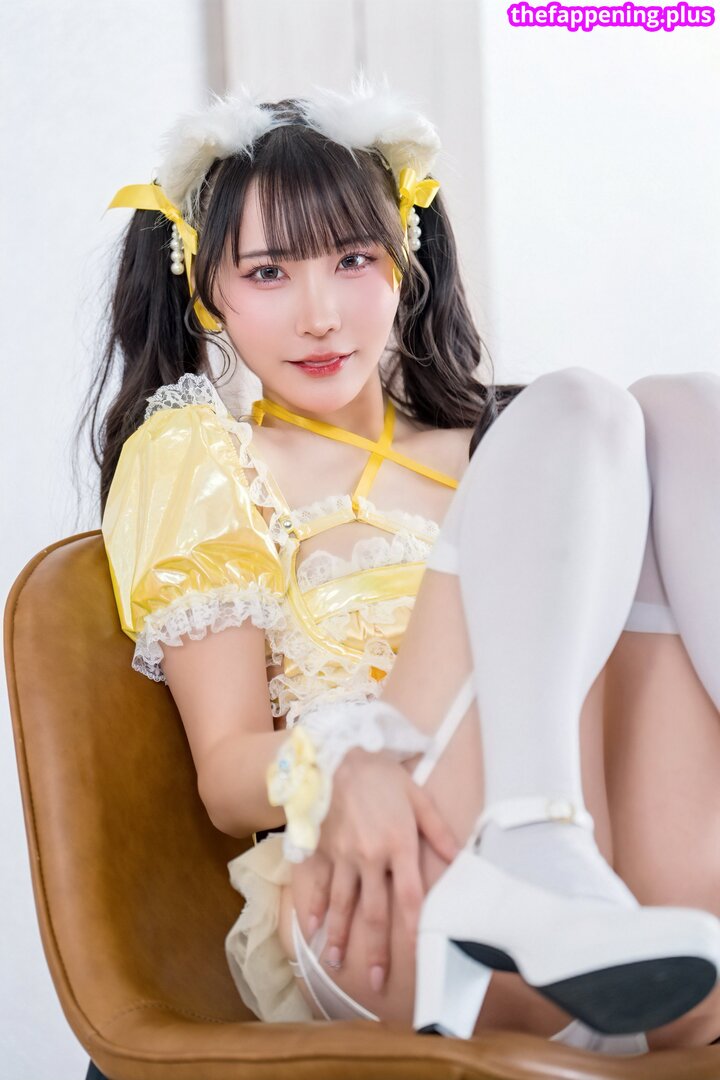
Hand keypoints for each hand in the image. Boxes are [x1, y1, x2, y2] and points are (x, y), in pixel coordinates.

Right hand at [306, 747, 459, 993]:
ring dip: (340, 936)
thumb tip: (458, 857)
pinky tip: (311, 930)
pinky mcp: (319, 849)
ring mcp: (341, 855)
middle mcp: (369, 856)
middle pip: (374, 911)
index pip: (410, 895)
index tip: (415, 953)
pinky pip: (315, 884)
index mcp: (398, 844)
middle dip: (375, 949)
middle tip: (375, 981)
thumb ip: (437, 829)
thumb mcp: (416, 795)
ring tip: (336, 963)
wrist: (333, 755)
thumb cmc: (379, 774)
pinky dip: (311, 908)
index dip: (414, 927)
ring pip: (341, 904)